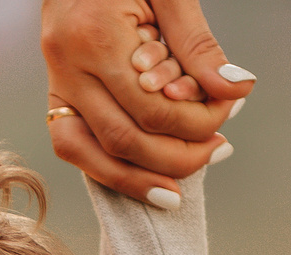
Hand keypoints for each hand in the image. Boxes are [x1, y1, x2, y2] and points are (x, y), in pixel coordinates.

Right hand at [41, 0, 249, 202]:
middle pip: (123, 139)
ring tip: (181, 185)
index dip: (196, 122)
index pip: (152, 107)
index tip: (228, 114)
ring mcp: (54, 81)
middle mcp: (66, 65)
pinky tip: (147, 178)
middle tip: (216, 151)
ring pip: (90, 154)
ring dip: (140, 178)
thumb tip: (235, 89)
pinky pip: (72, 146)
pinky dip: (110, 170)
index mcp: (95, 34)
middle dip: (176, 156)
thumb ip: (198, 43)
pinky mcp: (54, 93)